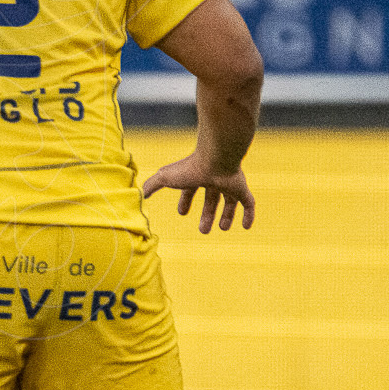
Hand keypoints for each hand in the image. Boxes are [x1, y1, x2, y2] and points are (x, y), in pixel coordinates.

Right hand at [141, 152, 255, 233]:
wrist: (216, 159)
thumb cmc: (190, 168)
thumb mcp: (165, 178)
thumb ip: (152, 185)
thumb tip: (140, 194)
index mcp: (196, 176)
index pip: (190, 189)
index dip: (186, 201)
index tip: (182, 213)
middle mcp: (213, 180)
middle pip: (211, 198)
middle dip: (207, 214)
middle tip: (203, 231)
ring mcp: (229, 184)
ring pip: (230, 201)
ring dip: (226, 215)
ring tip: (223, 229)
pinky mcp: (242, 189)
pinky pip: (248, 203)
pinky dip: (248, 215)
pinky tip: (247, 227)